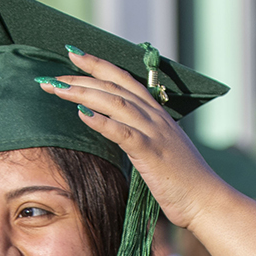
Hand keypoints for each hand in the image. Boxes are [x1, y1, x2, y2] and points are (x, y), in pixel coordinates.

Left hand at [36, 49, 229, 228]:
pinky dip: (102, 122)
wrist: (205, 200)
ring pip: (116, 103)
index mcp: (156, 114)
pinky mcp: (151, 153)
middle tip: (50, 76)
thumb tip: (113, 131)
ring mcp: (154, 132)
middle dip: (80, 78)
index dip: (98, 65)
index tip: (73, 55)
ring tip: (57, 89)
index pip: (123, 80)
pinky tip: (81, 114)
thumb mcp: (157, 150)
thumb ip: (138, 136)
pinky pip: (123, 132)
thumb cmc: (180, 180)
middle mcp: (155, 117)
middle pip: (114, 87)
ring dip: (84, 93)